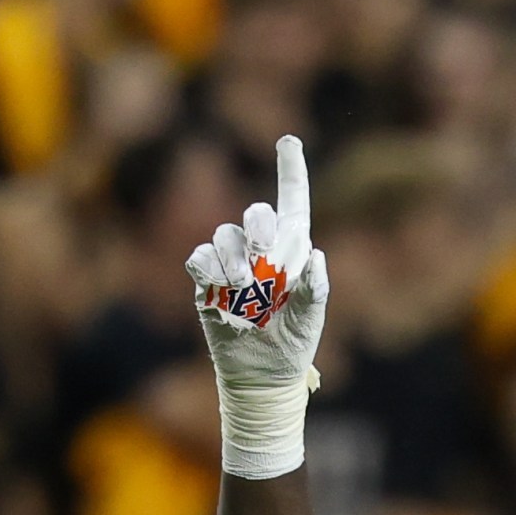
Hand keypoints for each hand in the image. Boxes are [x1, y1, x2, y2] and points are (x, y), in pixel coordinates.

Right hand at [186, 134, 329, 477]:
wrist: (263, 375)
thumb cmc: (294, 344)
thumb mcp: (312, 318)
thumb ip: (316, 287)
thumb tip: (314, 255)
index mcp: (293, 250)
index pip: (292, 202)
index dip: (291, 170)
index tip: (288, 139)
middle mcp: (261, 248)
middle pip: (255, 214)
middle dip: (262, 235)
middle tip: (270, 274)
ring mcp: (231, 262)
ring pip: (225, 236)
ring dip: (237, 265)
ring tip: (249, 298)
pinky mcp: (206, 280)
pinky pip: (199, 258)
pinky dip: (210, 273)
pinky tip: (222, 294)